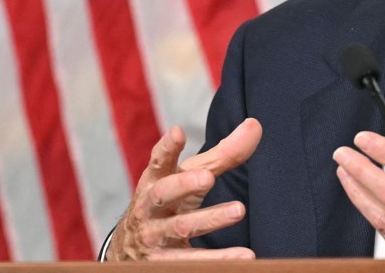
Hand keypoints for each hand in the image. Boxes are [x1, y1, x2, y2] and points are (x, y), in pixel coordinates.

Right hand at [106, 118, 261, 260]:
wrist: (130, 250)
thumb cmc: (169, 203)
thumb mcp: (188, 179)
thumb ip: (221, 155)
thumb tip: (255, 125)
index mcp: (155, 182)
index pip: (158, 162)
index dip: (167, 148)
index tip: (178, 132)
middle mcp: (149, 208)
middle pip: (162, 193)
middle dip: (184, 184)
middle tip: (208, 178)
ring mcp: (154, 237)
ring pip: (180, 227)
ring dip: (210, 219)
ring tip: (238, 210)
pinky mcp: (164, 264)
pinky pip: (193, 262)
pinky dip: (219, 259)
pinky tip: (244, 256)